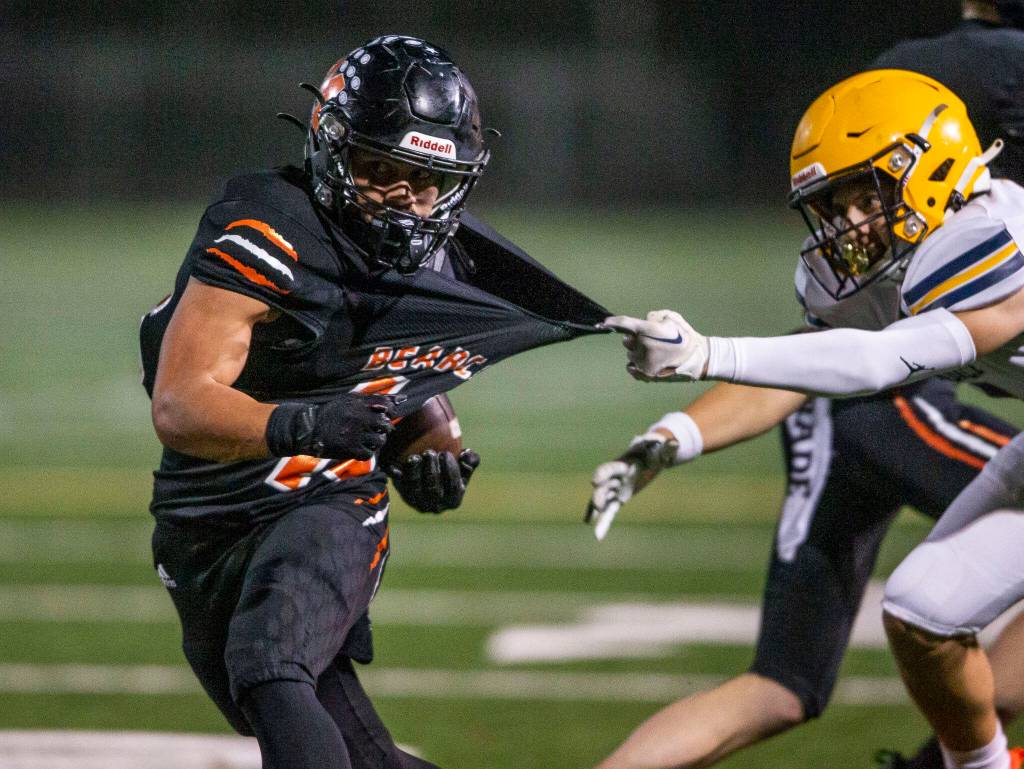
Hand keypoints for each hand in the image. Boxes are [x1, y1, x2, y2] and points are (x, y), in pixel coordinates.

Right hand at [266, 394, 396, 458]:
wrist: (310, 428)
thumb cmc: (333, 412)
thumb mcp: (351, 400)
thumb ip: (375, 399)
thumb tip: (402, 399)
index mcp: (359, 403)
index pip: (387, 407)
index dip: (388, 413)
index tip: (382, 416)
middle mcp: (359, 418)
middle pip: (386, 425)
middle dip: (384, 428)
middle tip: (375, 430)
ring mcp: (355, 434)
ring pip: (380, 441)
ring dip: (376, 441)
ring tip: (367, 439)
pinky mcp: (350, 449)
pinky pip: (369, 453)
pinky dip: (366, 452)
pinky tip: (359, 447)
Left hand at [387, 448, 479, 513]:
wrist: (428, 472)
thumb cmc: (450, 468)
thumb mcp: (463, 465)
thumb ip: (470, 460)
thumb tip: (466, 455)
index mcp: (453, 501)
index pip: (453, 488)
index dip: (450, 471)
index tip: (446, 453)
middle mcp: (436, 506)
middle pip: (433, 490)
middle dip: (432, 471)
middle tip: (429, 452)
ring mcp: (418, 503)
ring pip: (415, 490)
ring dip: (415, 473)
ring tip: (416, 457)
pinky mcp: (404, 495)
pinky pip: (400, 486)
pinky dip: (398, 476)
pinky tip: (397, 465)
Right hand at [584, 432, 678, 539]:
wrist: (652, 455)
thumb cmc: (656, 449)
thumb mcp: (661, 448)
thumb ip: (666, 447)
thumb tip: (675, 444)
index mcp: (624, 462)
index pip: (610, 468)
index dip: (603, 474)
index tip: (595, 481)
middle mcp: (616, 476)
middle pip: (604, 486)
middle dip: (599, 494)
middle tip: (597, 505)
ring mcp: (616, 488)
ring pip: (603, 500)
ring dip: (597, 510)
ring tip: (589, 523)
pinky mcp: (619, 498)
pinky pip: (610, 511)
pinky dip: (604, 523)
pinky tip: (597, 536)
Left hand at [602, 310, 708, 380]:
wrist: (697, 358)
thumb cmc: (685, 336)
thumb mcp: (672, 318)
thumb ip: (654, 316)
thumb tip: (644, 320)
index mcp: (648, 330)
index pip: (624, 324)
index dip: (612, 322)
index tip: (604, 322)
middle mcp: (642, 346)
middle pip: (627, 342)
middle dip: (634, 339)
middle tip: (649, 340)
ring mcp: (643, 362)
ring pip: (630, 355)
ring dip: (638, 353)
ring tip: (655, 353)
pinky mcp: (646, 374)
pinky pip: (631, 368)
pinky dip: (637, 365)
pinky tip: (650, 362)